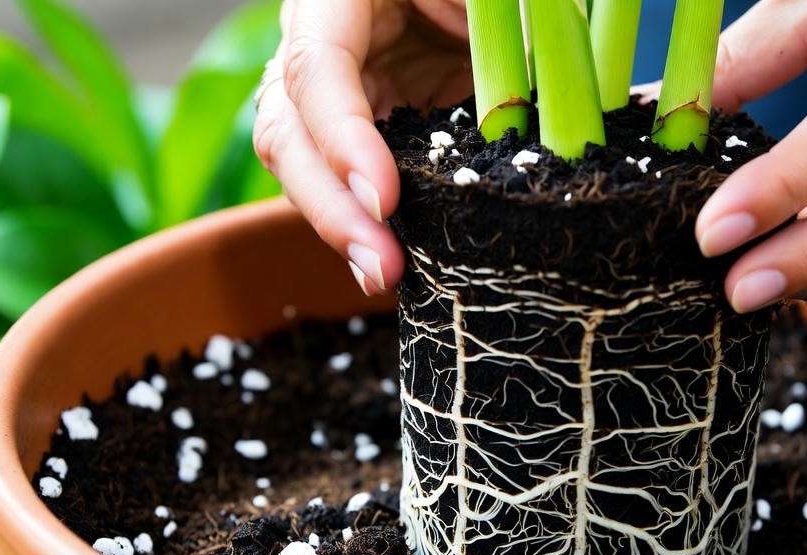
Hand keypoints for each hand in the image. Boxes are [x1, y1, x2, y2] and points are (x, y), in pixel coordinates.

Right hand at [253, 0, 469, 294]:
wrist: (494, 0)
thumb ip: (495, 28)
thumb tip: (516, 103)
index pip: (315, 68)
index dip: (343, 136)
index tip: (384, 197)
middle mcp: (318, 46)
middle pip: (290, 131)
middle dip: (331, 206)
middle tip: (380, 264)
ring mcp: (338, 92)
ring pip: (307, 168)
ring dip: (341, 227)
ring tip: (382, 275)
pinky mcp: (369, 125)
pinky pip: (347, 182)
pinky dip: (364, 224)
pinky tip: (386, 264)